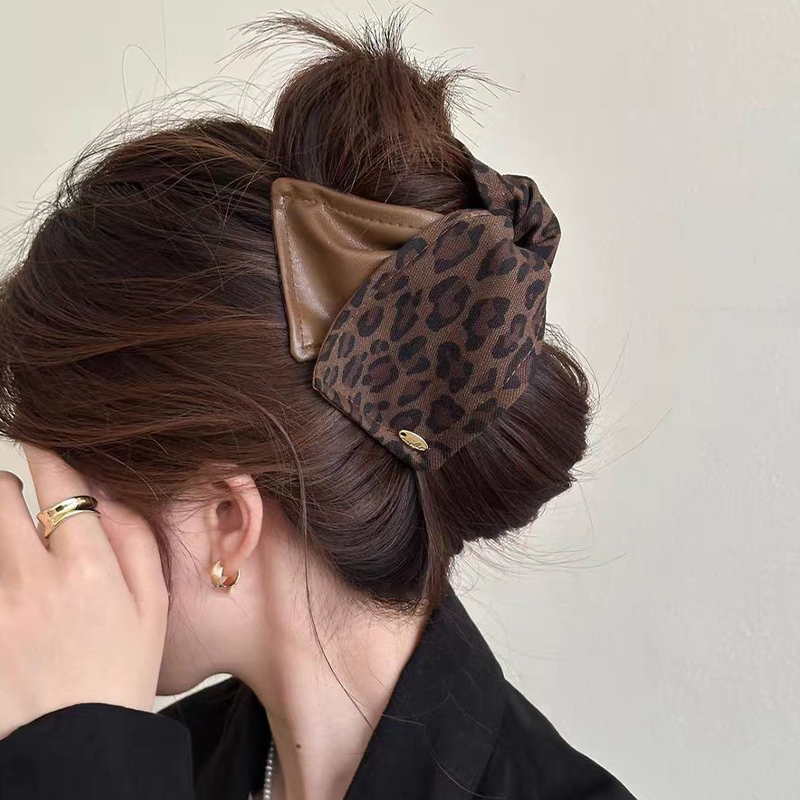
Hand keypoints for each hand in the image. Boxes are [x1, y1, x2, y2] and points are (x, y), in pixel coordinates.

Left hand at [0, 443, 168, 740]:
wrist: (75, 745)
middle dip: (7, 487)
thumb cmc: (118, 672)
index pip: (59, 483)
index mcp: (87, 567)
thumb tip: (109, 491)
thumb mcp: (153, 603)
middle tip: (20, 498)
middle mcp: (32, 579)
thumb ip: (134, 537)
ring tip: (13, 537)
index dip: (48, 453)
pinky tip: (14, 580)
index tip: (42, 442)